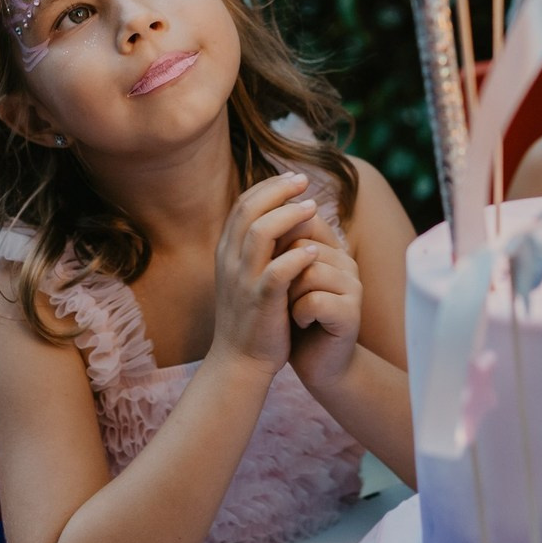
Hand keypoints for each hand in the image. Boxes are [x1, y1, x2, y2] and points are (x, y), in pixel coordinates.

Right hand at [208, 173, 323, 379]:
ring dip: (290, 216)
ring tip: (313, 208)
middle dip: (279, 191)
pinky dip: (297, 256)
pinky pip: (278, 271)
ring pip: (261, 233)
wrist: (239, 363)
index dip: (268, 187)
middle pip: (250, 210)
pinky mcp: (260, 302)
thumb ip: (258, 247)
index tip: (292, 178)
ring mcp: (243, 281)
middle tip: (304, 182)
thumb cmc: (251, 316)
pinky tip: (315, 250)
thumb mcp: (246, 275)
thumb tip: (282, 213)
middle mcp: (229, 261)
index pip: (243, 205)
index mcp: (226, 251)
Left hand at [281, 212, 362, 391]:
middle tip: (282, 296)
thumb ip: (277, 246)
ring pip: (308, 271)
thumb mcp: (281, 277)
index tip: (271, 267)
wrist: (315, 363)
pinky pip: (315, 300)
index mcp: (329, 247)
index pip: (303, 219)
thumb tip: (256, 212)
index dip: (278, 240)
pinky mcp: (352, 313)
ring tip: (291, 310)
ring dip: (289, 295)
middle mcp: (345, 261)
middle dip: (279, 270)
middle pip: (301, 244)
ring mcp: (353, 286)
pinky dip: (299, 314)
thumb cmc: (291, 317)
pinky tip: (301, 323)